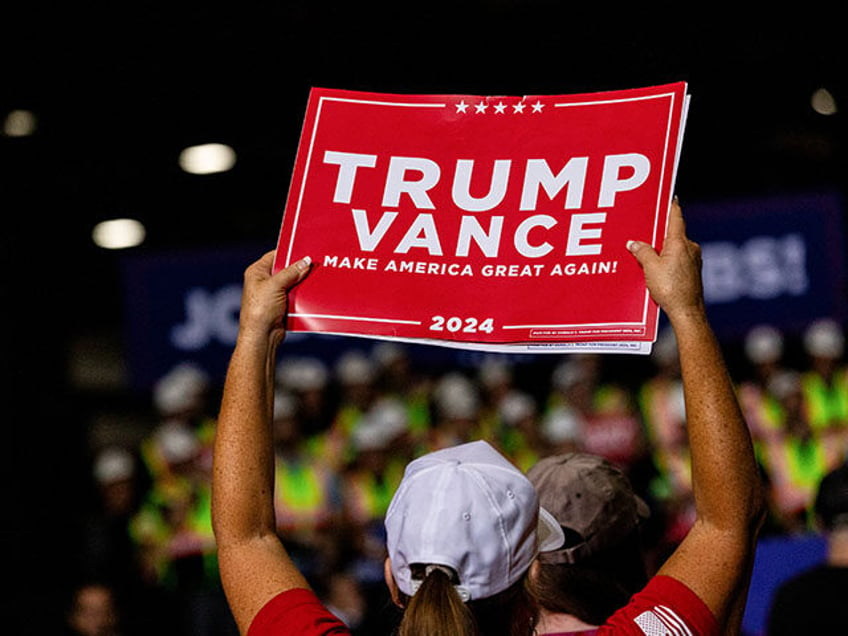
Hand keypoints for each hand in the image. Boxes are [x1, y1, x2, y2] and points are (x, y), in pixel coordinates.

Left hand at [238, 251, 311, 343]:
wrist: (262, 336)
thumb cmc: (260, 310)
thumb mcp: (275, 286)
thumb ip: (291, 272)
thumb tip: (305, 261)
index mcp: (257, 272)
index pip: (274, 256)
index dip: (289, 253)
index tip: (305, 250)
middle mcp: (263, 282)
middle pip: (285, 269)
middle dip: (299, 269)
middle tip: (314, 264)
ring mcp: (272, 294)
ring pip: (292, 283)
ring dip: (302, 283)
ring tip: (316, 277)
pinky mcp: (281, 305)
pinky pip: (295, 295)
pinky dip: (303, 294)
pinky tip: (313, 292)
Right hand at [626, 199, 703, 320]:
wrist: (687, 312)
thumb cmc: (671, 289)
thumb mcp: (650, 268)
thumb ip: (642, 252)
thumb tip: (635, 243)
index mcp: (680, 243)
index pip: (676, 218)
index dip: (672, 206)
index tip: (671, 196)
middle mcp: (690, 248)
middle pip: (673, 234)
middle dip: (659, 233)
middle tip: (646, 230)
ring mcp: (693, 260)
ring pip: (675, 249)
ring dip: (662, 250)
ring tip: (646, 255)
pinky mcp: (692, 272)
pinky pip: (677, 260)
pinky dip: (667, 261)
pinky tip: (656, 270)